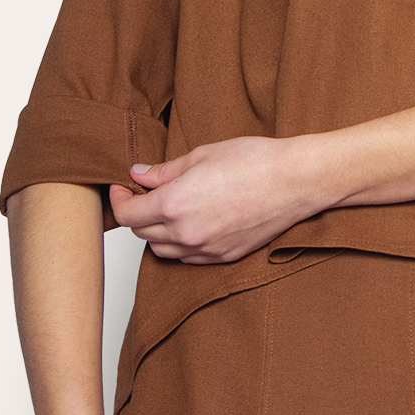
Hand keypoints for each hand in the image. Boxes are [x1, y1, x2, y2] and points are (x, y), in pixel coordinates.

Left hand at [110, 135, 325, 263]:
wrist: (295, 181)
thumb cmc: (254, 161)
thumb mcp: (201, 155)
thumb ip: (164, 171)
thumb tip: (139, 175)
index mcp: (174, 204)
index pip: (127, 214)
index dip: (119, 200)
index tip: (123, 187)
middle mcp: (185, 233)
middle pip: (141, 233)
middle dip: (137, 213)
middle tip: (144, 193)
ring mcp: (205, 249)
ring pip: (162, 250)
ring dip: (156, 232)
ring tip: (166, 210)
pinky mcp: (223, 257)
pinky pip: (187, 258)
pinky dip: (180, 244)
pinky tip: (189, 224)